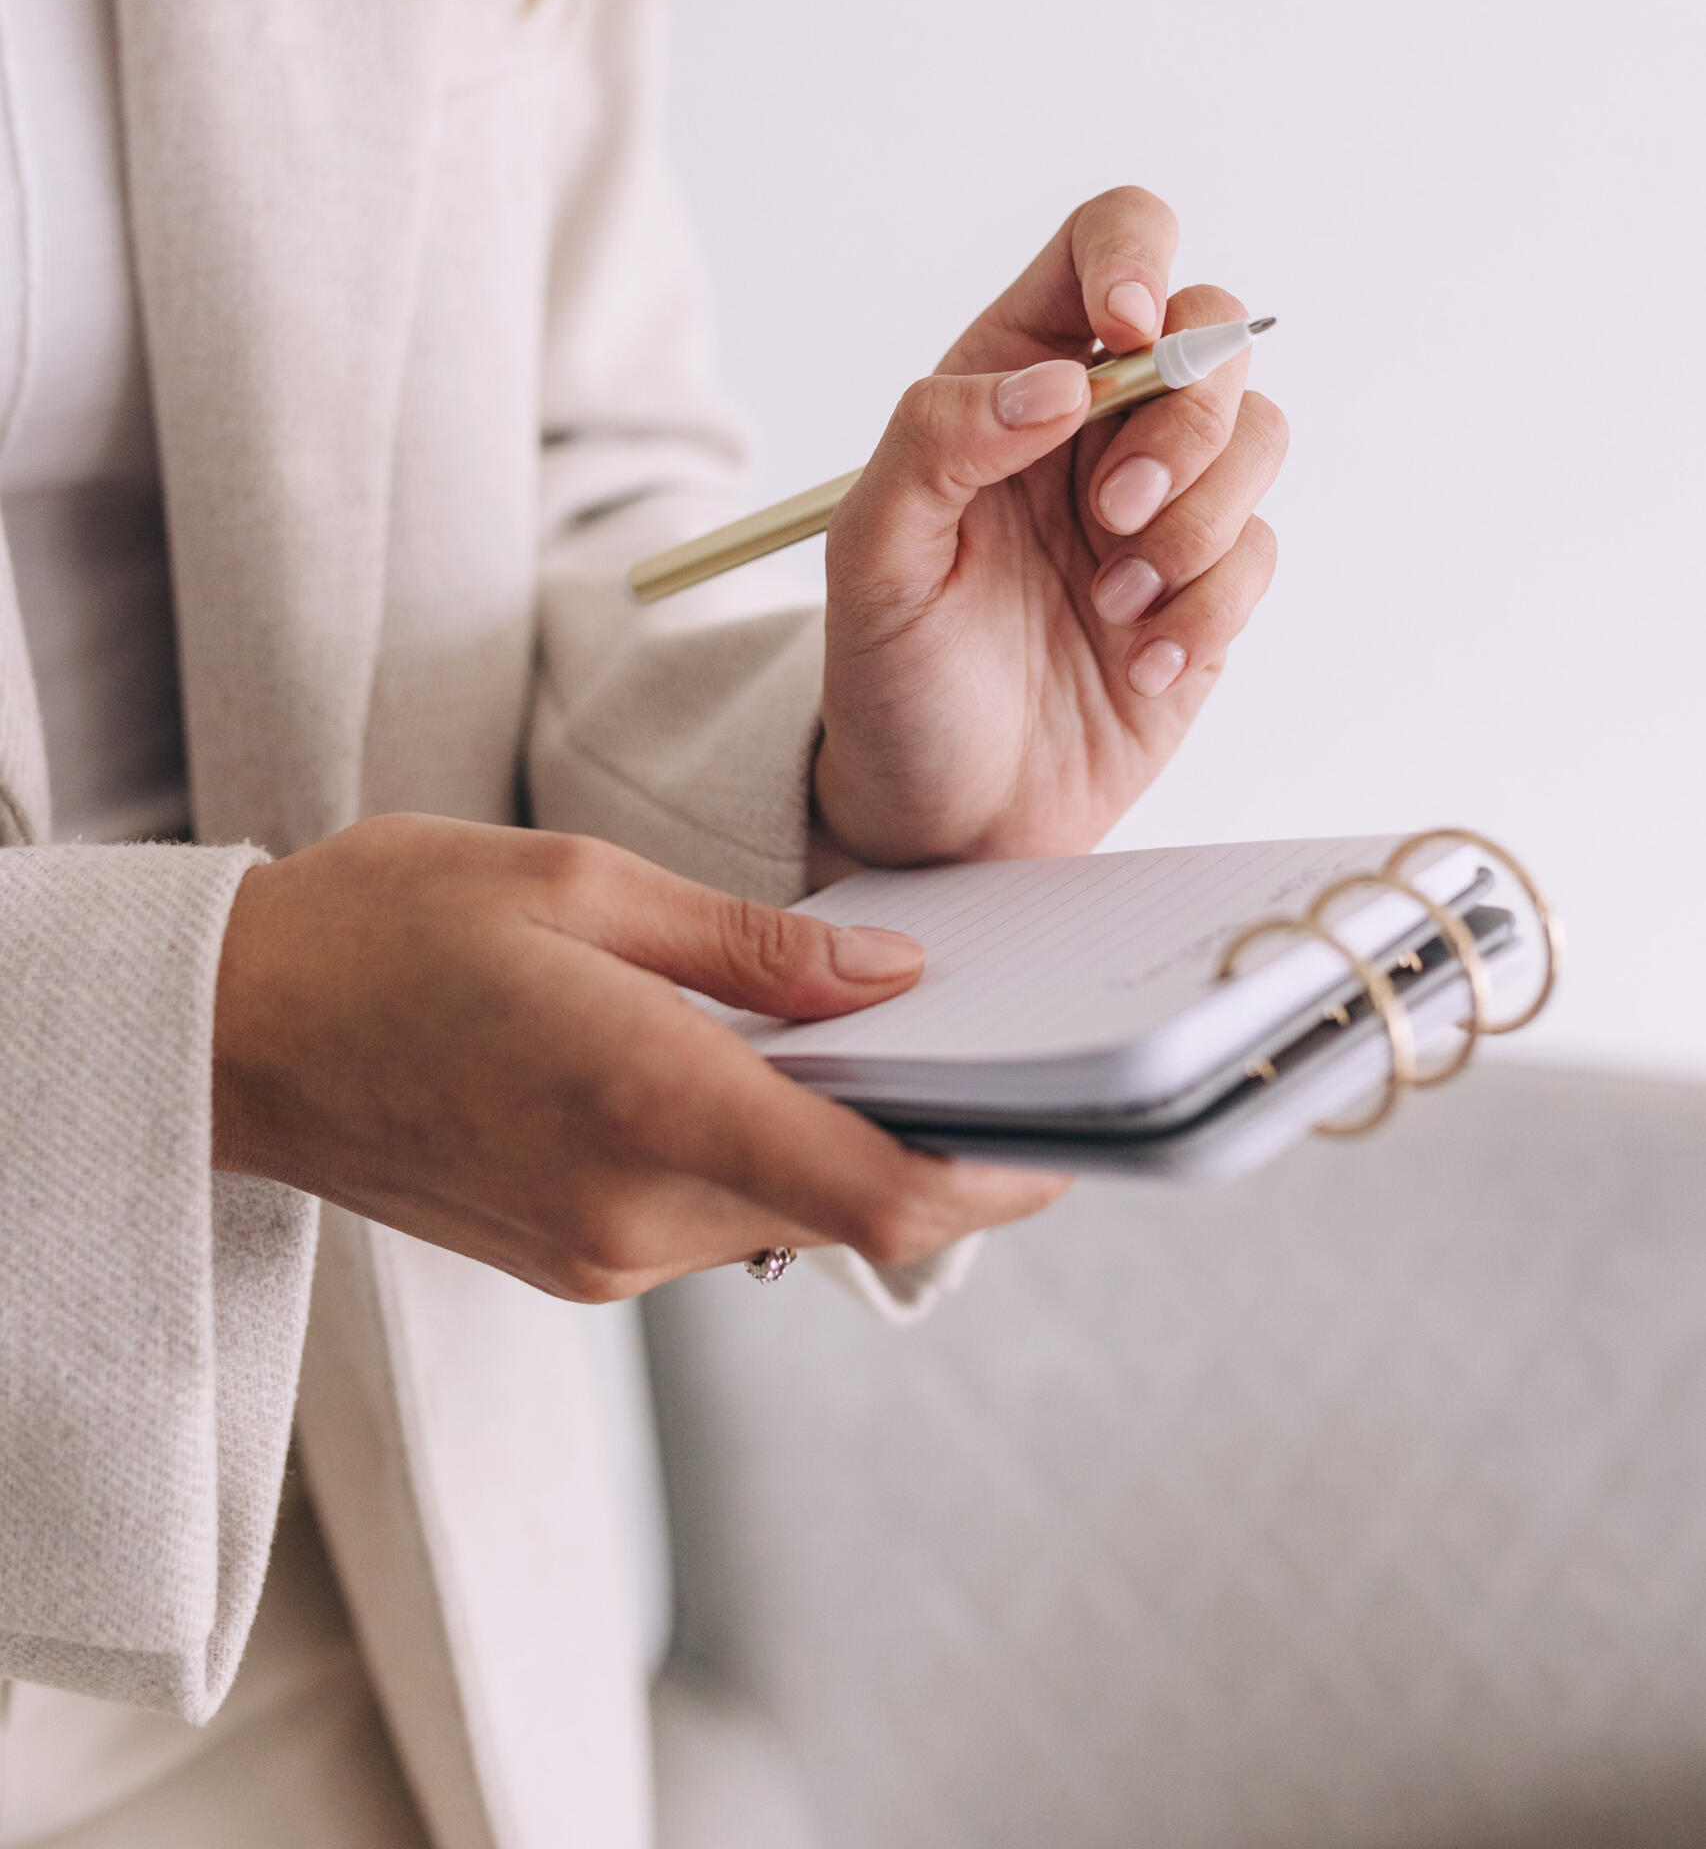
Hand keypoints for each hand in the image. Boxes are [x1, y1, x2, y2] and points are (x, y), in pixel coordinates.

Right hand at [213, 815, 1064, 1297]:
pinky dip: (767, 1152)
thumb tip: (900, 972)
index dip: (1004, 1179)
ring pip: (789, 1216)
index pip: (882, 1197)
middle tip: (993, 1036)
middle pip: (855, 1214)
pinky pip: (716, 1217)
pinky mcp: (573, 1261)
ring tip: (866, 1028)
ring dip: (848, 1142)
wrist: (225, 1030)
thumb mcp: (578, 885)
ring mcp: (600, 1256)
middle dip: (941, 1142)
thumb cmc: (383, 927)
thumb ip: (753, 943)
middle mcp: (634, 1213)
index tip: (1075, 1127)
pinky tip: (754, 1062)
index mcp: (645, 1103)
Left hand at [814, 189, 1285, 864]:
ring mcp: (1164, 503)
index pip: (1106, 242)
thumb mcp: (871, 553)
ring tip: (1112, 605)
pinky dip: (1205, 608)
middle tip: (1110, 516)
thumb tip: (1061, 382)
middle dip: (1180, 425)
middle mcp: (1100, 423)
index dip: (1136, 256)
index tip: (1126, 333)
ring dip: (1195, 524)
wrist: (941, 816)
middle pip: (1213, 332)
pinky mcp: (1209, 587)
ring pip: (1257, 435)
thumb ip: (940, 438)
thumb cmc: (891, 673)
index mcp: (1011, 375)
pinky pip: (1260, 550)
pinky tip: (1137, 660)